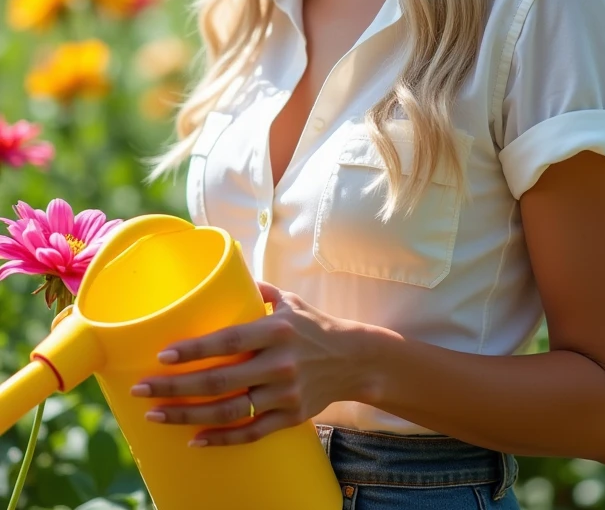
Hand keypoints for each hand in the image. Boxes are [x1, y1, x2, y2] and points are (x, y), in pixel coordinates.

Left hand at [129, 280, 366, 445]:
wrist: (355, 359)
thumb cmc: (314, 325)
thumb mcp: (289, 301)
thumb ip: (256, 290)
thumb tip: (221, 272)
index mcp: (276, 330)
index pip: (229, 341)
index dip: (195, 350)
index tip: (162, 355)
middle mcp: (280, 363)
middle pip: (221, 381)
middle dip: (176, 387)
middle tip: (141, 388)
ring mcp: (285, 393)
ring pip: (230, 411)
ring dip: (188, 415)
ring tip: (155, 414)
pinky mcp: (291, 417)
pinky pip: (251, 433)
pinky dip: (221, 439)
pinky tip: (193, 439)